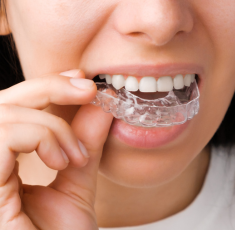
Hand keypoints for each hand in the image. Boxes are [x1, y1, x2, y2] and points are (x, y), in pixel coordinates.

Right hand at [0, 70, 113, 229]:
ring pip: (2, 113)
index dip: (45, 85)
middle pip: (2, 101)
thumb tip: (100, 106)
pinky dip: (38, 136)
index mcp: (1, 164)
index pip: (12, 108)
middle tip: (89, 90)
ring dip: (51, 125)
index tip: (82, 81)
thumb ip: (84, 146)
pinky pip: (2, 135)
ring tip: (73, 156)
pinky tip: (60, 161)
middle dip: (48, 86)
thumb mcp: (76, 185)